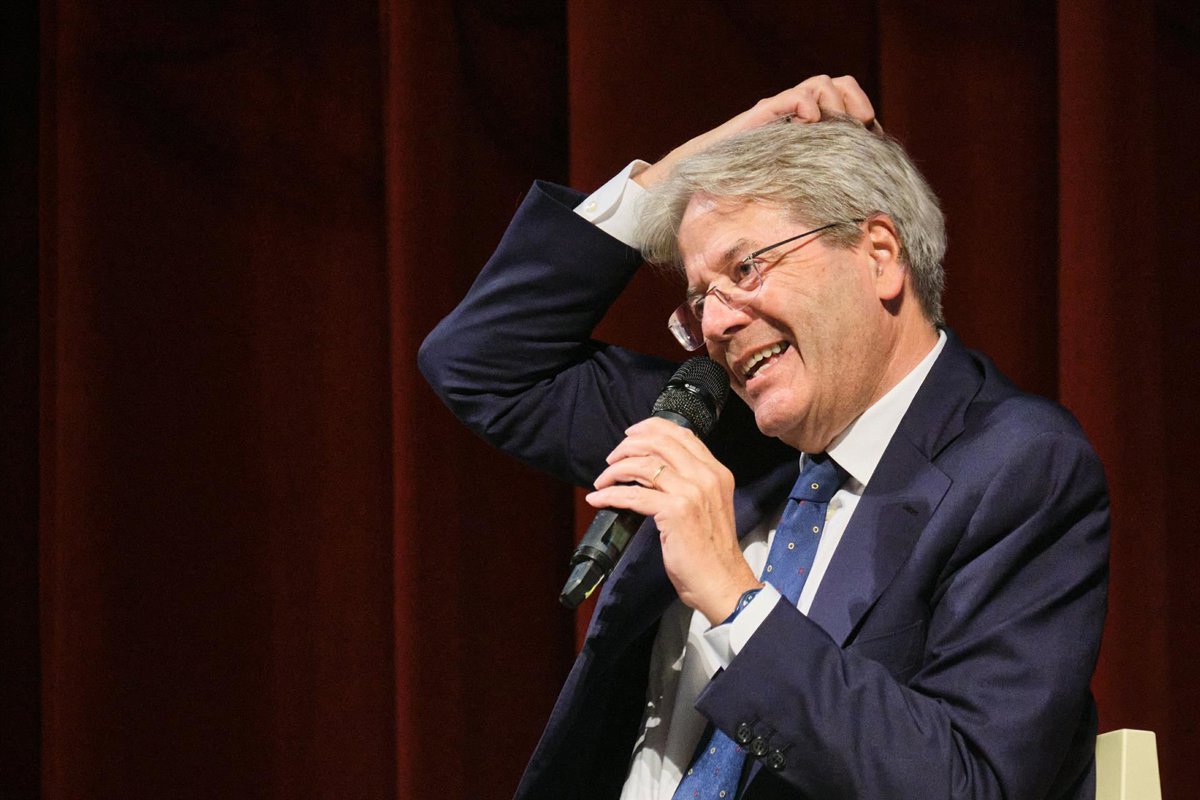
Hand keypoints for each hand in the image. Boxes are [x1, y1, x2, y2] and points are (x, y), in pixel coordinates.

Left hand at [585, 418, 760, 624]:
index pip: (682, 434)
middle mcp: (706, 476)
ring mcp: (692, 492)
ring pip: (643, 465)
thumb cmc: (711, 551)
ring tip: (603, 481)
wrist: (722, 582)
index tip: (630, 435)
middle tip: (611, 459)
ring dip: (615, 470)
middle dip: (628, 446)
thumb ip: (690, 483)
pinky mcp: (675, 512)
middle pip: (659, 442)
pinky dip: (610, 495)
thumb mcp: (707, 506)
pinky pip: (633, 495)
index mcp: (716, 472)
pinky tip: (598, 499)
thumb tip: (654, 469)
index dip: (651, 428)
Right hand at [634, 74, 878, 189]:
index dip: (864, 118)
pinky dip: (808, 107)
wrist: (702, 182)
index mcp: (811, 129)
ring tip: (836, 126)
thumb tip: (855, 204)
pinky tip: (808, 125)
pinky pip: (796, 97)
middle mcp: (799, 114)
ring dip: (836, 103)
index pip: (849, 105)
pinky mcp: (764, 115)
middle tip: (860, 128)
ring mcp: (781, 111)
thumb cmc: (747, 190)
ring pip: (822, 84)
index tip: (874, 140)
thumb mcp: (792, 187)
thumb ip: (817, 184)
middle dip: (856, 104)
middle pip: (841, 85)